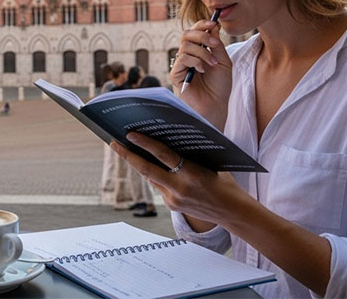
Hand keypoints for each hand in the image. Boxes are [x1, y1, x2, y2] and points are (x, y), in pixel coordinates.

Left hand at [112, 133, 246, 225]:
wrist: (233, 211)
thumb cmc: (224, 181)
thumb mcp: (210, 163)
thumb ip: (189, 153)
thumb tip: (166, 137)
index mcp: (192, 173)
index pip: (163, 155)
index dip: (145, 143)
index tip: (130, 134)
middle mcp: (180, 188)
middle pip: (147, 170)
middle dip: (128, 155)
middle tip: (114, 143)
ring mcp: (174, 200)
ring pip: (150, 178)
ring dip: (138, 164)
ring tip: (126, 149)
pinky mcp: (172, 206)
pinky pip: (158, 186)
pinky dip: (153, 175)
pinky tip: (146, 164)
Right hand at [169, 19, 231, 126]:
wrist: (216, 105)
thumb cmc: (220, 86)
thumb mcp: (223, 62)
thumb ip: (217, 45)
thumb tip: (213, 26)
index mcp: (198, 51)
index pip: (194, 31)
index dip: (202, 24)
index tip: (215, 23)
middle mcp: (187, 56)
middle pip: (186, 34)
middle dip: (202, 35)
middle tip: (214, 44)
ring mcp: (180, 65)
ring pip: (185, 46)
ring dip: (202, 52)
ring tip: (212, 63)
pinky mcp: (175, 74)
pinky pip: (182, 59)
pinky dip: (195, 61)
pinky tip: (202, 70)